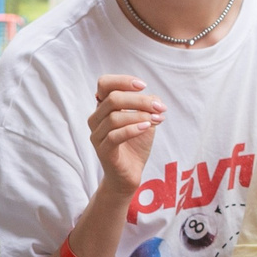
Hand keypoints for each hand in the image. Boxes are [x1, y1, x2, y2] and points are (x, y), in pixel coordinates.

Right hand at [85, 74, 163, 188]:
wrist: (129, 175)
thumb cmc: (135, 145)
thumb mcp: (146, 120)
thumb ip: (148, 106)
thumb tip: (154, 98)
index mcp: (104, 108)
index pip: (104, 84)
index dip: (122, 81)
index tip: (143, 86)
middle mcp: (96, 119)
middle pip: (113, 99)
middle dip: (140, 100)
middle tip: (160, 107)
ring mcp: (97, 135)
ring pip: (114, 117)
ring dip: (140, 115)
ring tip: (157, 119)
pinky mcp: (102, 151)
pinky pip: (115, 135)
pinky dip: (132, 129)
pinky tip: (147, 127)